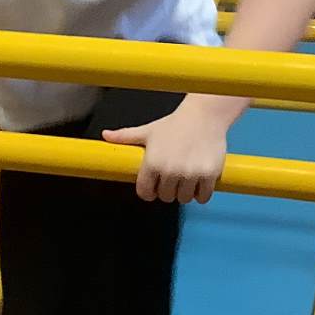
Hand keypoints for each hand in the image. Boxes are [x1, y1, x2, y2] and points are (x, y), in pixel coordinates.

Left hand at [102, 101, 227, 203]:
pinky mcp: (209, 175)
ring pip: (183, 199)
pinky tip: (200, 182)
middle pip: (165, 197)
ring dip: (185, 192)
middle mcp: (170, 170)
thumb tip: (105, 135)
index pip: (145, 193)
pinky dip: (201, 193)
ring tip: (186, 177)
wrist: (204, 115)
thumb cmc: (174, 124)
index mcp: (152, 162)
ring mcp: (191, 173)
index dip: (149, 191)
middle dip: (168, 189)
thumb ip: (125, 136)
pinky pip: (202, 197)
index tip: (154, 187)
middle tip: (173, 177)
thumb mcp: (148, 131)